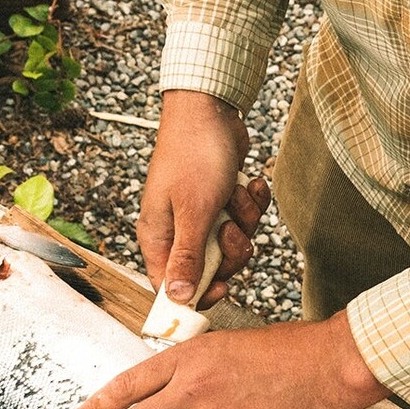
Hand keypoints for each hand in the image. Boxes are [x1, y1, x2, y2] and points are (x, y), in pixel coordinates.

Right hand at [140, 90, 269, 306]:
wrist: (211, 110)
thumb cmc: (194, 155)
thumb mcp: (193, 212)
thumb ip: (188, 258)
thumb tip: (178, 299)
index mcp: (158, 237)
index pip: (170, 286)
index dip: (197, 295)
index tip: (223, 288)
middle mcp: (176, 229)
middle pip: (211, 268)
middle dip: (232, 250)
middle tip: (231, 228)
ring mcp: (201, 214)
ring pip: (234, 242)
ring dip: (244, 219)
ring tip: (235, 194)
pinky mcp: (222, 200)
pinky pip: (245, 218)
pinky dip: (251, 201)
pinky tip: (247, 183)